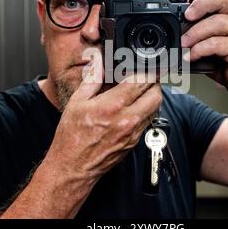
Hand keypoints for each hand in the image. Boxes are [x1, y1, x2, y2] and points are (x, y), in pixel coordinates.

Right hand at [44, 54, 161, 180]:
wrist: (73, 166)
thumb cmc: (71, 137)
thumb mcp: (76, 102)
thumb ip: (92, 79)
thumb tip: (98, 61)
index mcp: (112, 106)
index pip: (140, 80)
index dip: (144, 69)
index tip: (142, 65)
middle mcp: (127, 119)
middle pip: (155, 93)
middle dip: (152, 82)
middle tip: (144, 77)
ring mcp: (133, 132)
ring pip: (156, 107)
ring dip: (151, 96)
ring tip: (140, 91)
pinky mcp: (135, 142)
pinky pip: (148, 121)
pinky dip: (146, 110)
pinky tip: (134, 107)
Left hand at [181, 0, 227, 99]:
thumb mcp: (209, 44)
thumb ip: (196, 34)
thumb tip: (173, 31)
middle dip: (200, 3)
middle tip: (186, 16)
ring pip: (217, 22)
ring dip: (195, 33)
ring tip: (183, 44)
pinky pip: (217, 44)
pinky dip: (200, 50)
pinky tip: (191, 56)